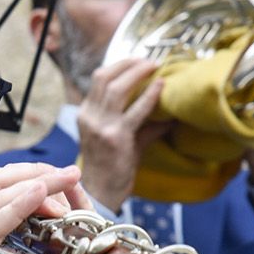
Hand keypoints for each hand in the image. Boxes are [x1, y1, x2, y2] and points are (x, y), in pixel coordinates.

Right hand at [76, 57, 175, 212]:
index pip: (99, 79)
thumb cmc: (111, 166)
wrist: (101, 192)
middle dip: (128, 63)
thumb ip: (138, 122)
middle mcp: (89, 117)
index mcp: (85, 114)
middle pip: (105, 77)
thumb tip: (167, 112)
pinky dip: (149, 96)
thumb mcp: (119, 138)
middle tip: (150, 60)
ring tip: (155, 66)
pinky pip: (135, 110)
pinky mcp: (115, 137)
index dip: (119, 65)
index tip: (139, 61)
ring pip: (116, 88)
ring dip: (137, 73)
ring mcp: (100, 126)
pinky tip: (161, 86)